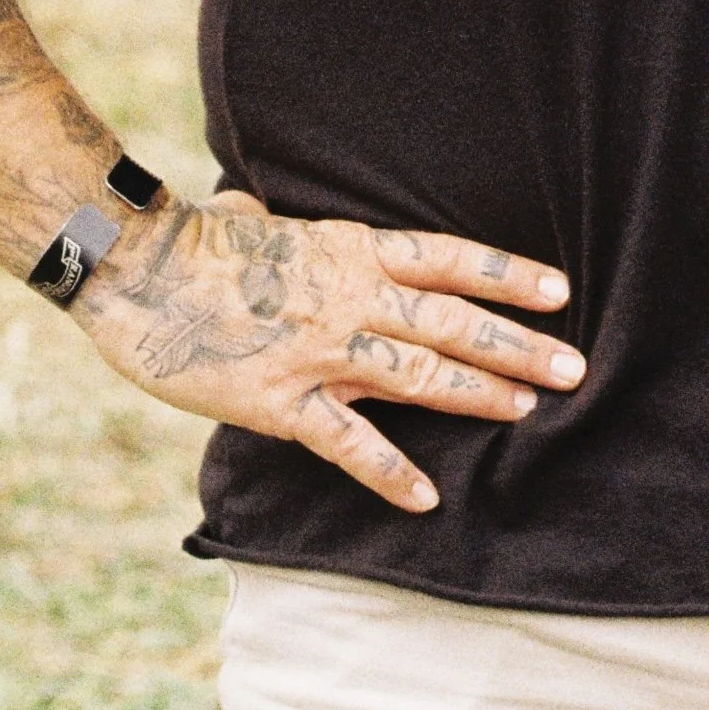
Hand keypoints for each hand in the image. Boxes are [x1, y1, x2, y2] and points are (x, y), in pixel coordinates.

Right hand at [73, 190, 583, 512]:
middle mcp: (348, 298)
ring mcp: (318, 352)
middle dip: (516, 345)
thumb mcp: (260, 215)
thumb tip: (268, 211)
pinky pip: (346, 443)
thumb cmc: (194, 237)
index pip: (447, 261)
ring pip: (416, 376)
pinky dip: (388, 473)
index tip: (560, 290)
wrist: (134, 267)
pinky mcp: (279, 403)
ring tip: (528, 410)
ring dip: (476, 394)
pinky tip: (425, 499)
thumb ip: (287, 227)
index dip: (506, 276)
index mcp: (350, 249)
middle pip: (450, 321)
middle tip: (574, 367)